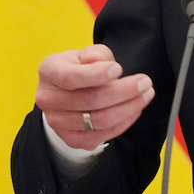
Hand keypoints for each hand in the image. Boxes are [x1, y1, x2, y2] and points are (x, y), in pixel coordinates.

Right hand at [36, 43, 154, 150]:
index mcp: (49, 72)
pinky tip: (135, 109)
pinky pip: (103, 135)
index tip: (119, 69)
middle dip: (124, 91)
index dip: (97, 75)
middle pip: (90, 101)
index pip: (71, 77)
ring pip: (99, 120)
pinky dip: (124, 123)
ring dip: (129, 108)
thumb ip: (95, 54)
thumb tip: (98, 60)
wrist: (66, 92)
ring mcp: (58, 123)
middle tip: (145, 82)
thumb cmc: (79, 68)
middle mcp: (48, 99)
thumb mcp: (86, 53)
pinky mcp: (72, 139)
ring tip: (146, 94)